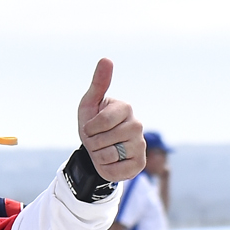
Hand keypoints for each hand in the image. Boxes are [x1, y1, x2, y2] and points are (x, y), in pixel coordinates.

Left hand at [77, 58, 144, 181]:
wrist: (95, 150)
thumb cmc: (92, 124)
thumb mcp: (89, 104)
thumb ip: (98, 83)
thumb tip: (106, 59)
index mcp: (126, 108)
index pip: (101, 122)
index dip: (89, 128)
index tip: (91, 127)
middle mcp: (137, 125)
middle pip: (103, 140)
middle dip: (92, 143)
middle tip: (97, 140)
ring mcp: (140, 146)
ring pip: (108, 156)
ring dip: (98, 156)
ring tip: (103, 150)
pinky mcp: (138, 164)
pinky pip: (116, 171)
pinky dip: (106, 169)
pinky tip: (111, 162)